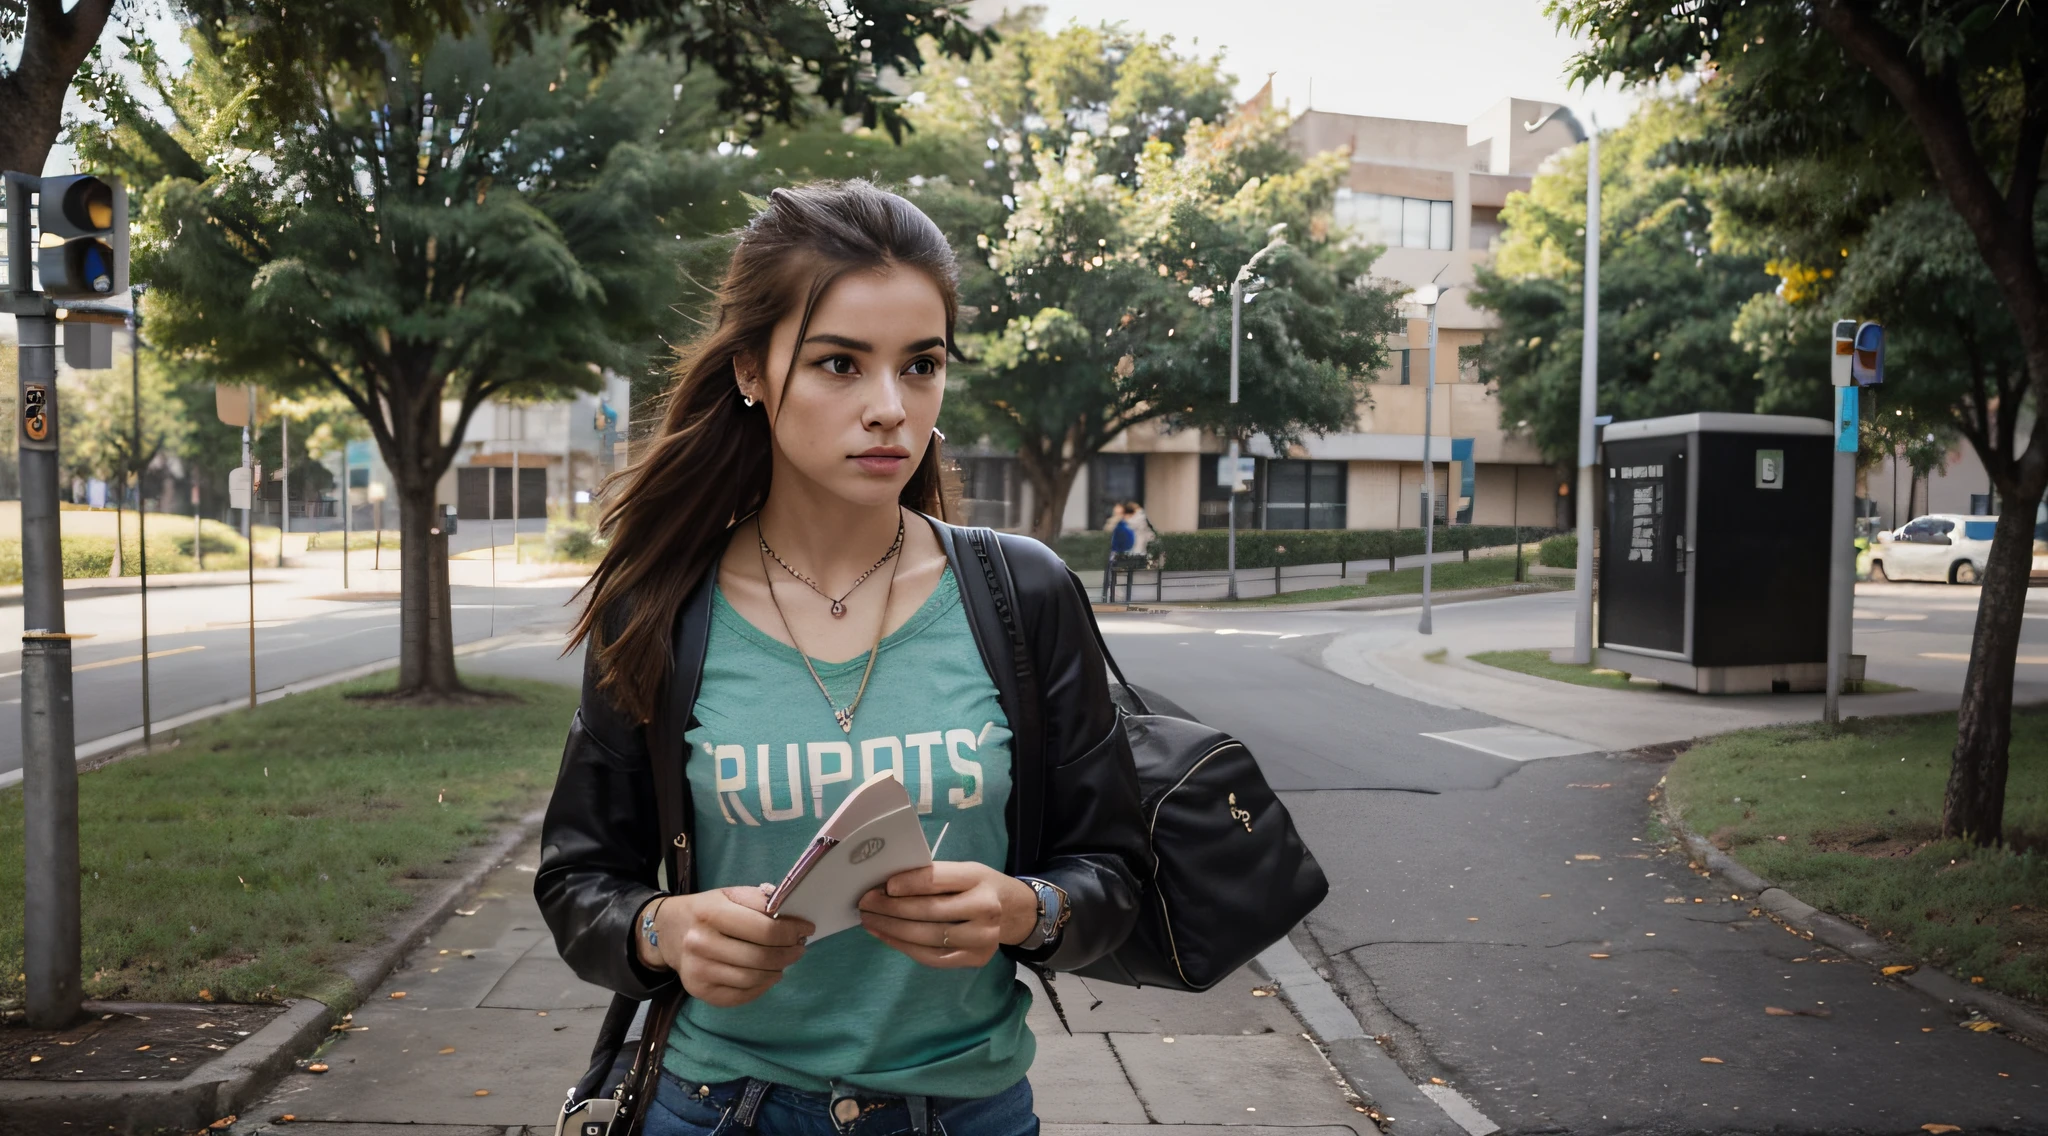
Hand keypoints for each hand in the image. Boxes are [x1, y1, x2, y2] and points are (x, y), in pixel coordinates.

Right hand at [633, 886, 814, 1007]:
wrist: (667, 931)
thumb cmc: (706, 911)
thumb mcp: (729, 895)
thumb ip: (760, 903)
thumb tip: (793, 919)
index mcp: (711, 913)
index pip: (765, 929)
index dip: (792, 931)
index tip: (806, 929)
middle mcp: (701, 943)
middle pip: (762, 957)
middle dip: (789, 953)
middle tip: (799, 948)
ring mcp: (698, 971)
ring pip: (754, 978)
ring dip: (778, 970)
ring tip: (784, 961)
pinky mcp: (699, 991)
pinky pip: (742, 995)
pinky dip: (762, 986)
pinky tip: (766, 974)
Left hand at [858, 862, 1038, 968]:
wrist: (1012, 911)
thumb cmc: (977, 886)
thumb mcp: (962, 870)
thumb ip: (931, 876)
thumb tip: (885, 886)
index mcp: (978, 878)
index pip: (936, 880)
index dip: (907, 884)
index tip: (883, 886)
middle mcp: (985, 909)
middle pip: (929, 911)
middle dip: (891, 908)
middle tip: (865, 904)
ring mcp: (982, 938)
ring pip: (928, 937)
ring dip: (892, 930)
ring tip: (870, 921)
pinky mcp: (976, 959)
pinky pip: (933, 957)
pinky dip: (905, 947)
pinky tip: (886, 937)